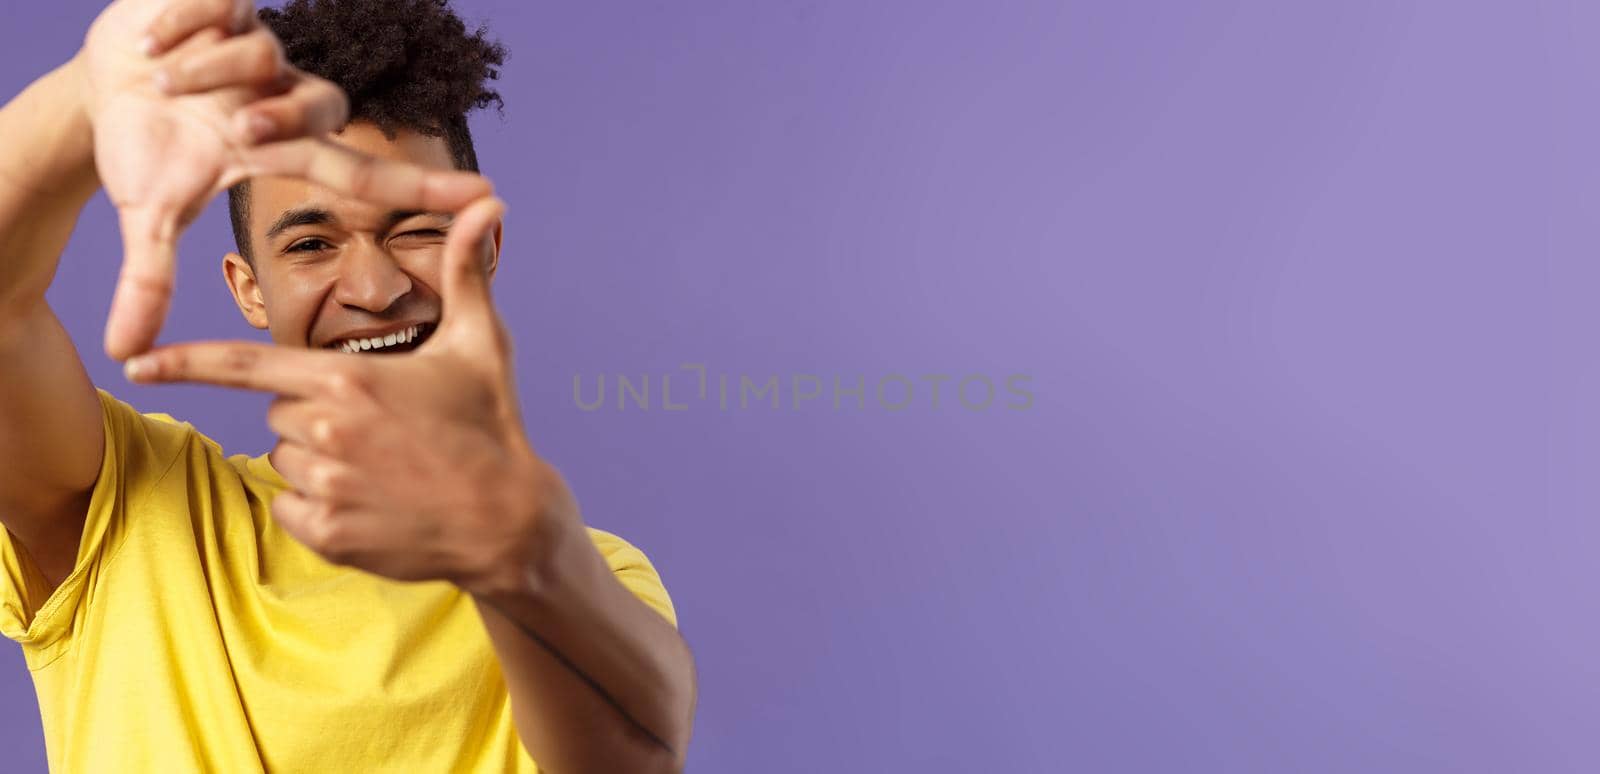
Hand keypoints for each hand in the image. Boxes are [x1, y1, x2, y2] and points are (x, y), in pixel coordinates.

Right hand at [80, 0, 484, 358]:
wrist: (106, 78)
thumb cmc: (146, 146)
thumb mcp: (147, 212)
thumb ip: (150, 280)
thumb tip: (127, 355)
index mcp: (288, 150)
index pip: (369, 174)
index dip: (427, 187)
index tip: (488, 198)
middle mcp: (290, 98)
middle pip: (321, 104)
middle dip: (277, 117)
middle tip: (236, 129)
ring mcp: (266, 46)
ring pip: (262, 53)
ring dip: (202, 70)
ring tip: (161, 81)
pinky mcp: (233, 1)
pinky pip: (218, 6)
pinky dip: (177, 26)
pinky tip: (154, 42)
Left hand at [124, 197, 581, 595]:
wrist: (509, 521)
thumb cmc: (492, 424)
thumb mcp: (482, 343)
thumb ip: (467, 271)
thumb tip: (491, 206)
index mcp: (347, 378)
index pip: (244, 364)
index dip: (184, 362)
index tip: (136, 363)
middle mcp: (325, 430)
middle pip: (280, 412)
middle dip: (316, 415)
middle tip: (381, 428)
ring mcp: (324, 486)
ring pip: (286, 460)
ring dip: (320, 462)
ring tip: (384, 468)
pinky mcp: (327, 534)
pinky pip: (292, 509)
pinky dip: (322, 508)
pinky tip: (373, 503)